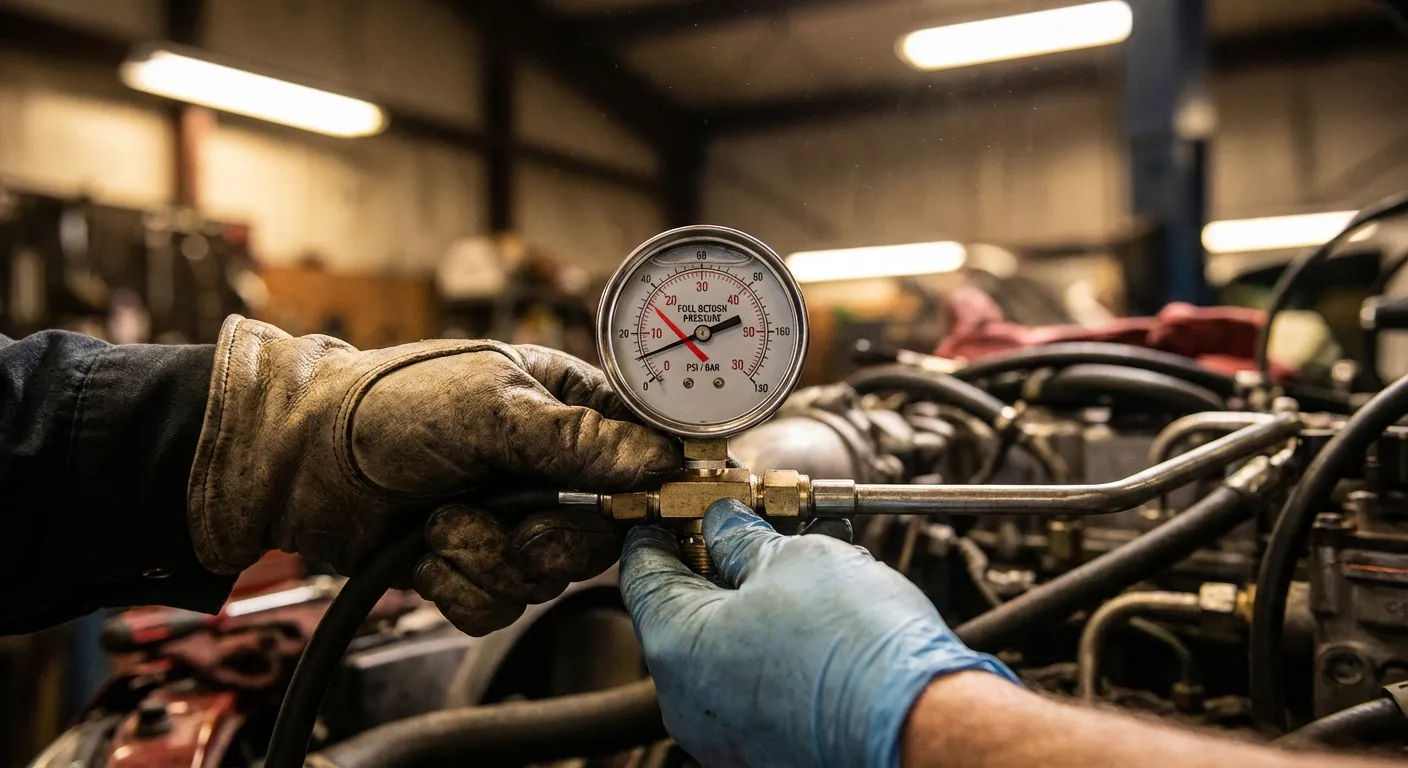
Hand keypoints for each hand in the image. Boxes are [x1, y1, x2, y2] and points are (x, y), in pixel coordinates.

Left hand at [188, 315, 679, 634]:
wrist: (298, 459)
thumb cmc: (390, 406)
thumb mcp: (493, 406)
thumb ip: (578, 438)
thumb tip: (659, 459)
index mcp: (565, 410)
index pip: (639, 454)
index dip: (646, 487)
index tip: (640, 508)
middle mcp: (545, 470)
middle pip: (599, 537)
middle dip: (549, 540)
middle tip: (515, 525)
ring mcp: (508, 522)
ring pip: (547, 580)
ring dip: (488, 560)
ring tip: (441, 523)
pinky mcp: (471, 567)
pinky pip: (498, 606)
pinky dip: (457, 585)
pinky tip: (425, 548)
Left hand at [620, 499, 1017, 767]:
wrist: (917, 723)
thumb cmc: (851, 644)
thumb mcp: (792, 559)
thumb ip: (742, 537)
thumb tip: (725, 524)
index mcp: (673, 645)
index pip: (641, 571)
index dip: (659, 526)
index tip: (675, 506)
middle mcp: (687, 698)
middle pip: (687, 608)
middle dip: (722, 557)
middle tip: (751, 521)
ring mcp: (726, 729)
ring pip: (728, 642)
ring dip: (759, 593)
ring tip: (804, 550)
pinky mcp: (768, 745)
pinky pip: (758, 676)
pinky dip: (779, 635)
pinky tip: (821, 598)